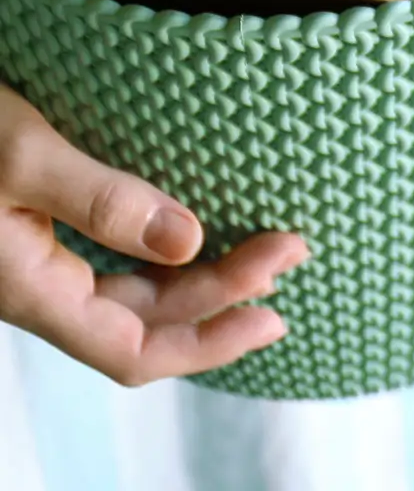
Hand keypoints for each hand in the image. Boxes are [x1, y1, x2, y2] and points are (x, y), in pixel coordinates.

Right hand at [0, 85, 305, 384]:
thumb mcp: (25, 154)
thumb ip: (102, 200)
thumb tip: (190, 242)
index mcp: (30, 288)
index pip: (133, 351)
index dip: (210, 342)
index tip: (279, 310)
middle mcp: (37, 283)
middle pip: (146, 319)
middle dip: (225, 293)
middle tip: (295, 247)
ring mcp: (36, 255)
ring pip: (133, 288)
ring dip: (202, 272)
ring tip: (268, 240)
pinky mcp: (38, 221)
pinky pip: (114, 255)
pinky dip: (167, 249)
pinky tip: (201, 223)